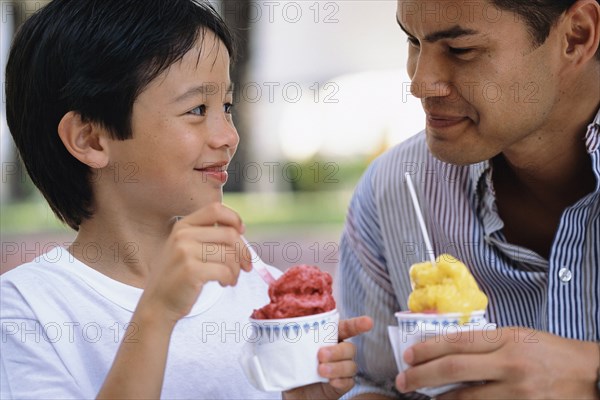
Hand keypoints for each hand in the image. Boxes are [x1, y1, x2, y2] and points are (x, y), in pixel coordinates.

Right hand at [139, 203, 251, 323]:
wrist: (157, 304)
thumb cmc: (178, 277)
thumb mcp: (185, 248)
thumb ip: (207, 236)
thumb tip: (240, 231)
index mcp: (183, 225)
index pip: (216, 209)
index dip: (234, 218)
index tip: (242, 231)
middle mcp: (183, 235)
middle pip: (229, 234)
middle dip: (243, 251)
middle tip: (246, 266)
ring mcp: (185, 252)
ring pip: (229, 254)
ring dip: (236, 269)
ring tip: (231, 278)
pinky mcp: (191, 271)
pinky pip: (225, 270)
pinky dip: (230, 278)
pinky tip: (224, 283)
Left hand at [283, 316, 373, 399]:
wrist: (293, 393)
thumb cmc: (292, 367)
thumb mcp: (288, 349)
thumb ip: (288, 335)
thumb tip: (271, 318)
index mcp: (328, 338)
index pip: (346, 328)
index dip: (357, 324)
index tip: (368, 322)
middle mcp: (338, 351)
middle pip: (350, 347)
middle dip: (337, 351)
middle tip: (320, 354)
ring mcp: (342, 368)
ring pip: (350, 365)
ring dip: (337, 367)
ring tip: (321, 370)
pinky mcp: (342, 384)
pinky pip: (348, 381)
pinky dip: (340, 380)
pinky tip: (331, 382)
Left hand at [395, 327, 599, 398]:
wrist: (594, 377)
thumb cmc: (553, 353)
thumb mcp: (520, 337)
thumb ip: (487, 342)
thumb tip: (448, 349)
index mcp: (507, 339)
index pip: (457, 341)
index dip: (428, 348)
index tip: (408, 354)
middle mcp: (510, 364)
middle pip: (454, 368)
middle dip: (422, 375)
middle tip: (403, 380)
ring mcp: (517, 392)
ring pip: (466, 398)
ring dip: (439, 399)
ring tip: (422, 396)